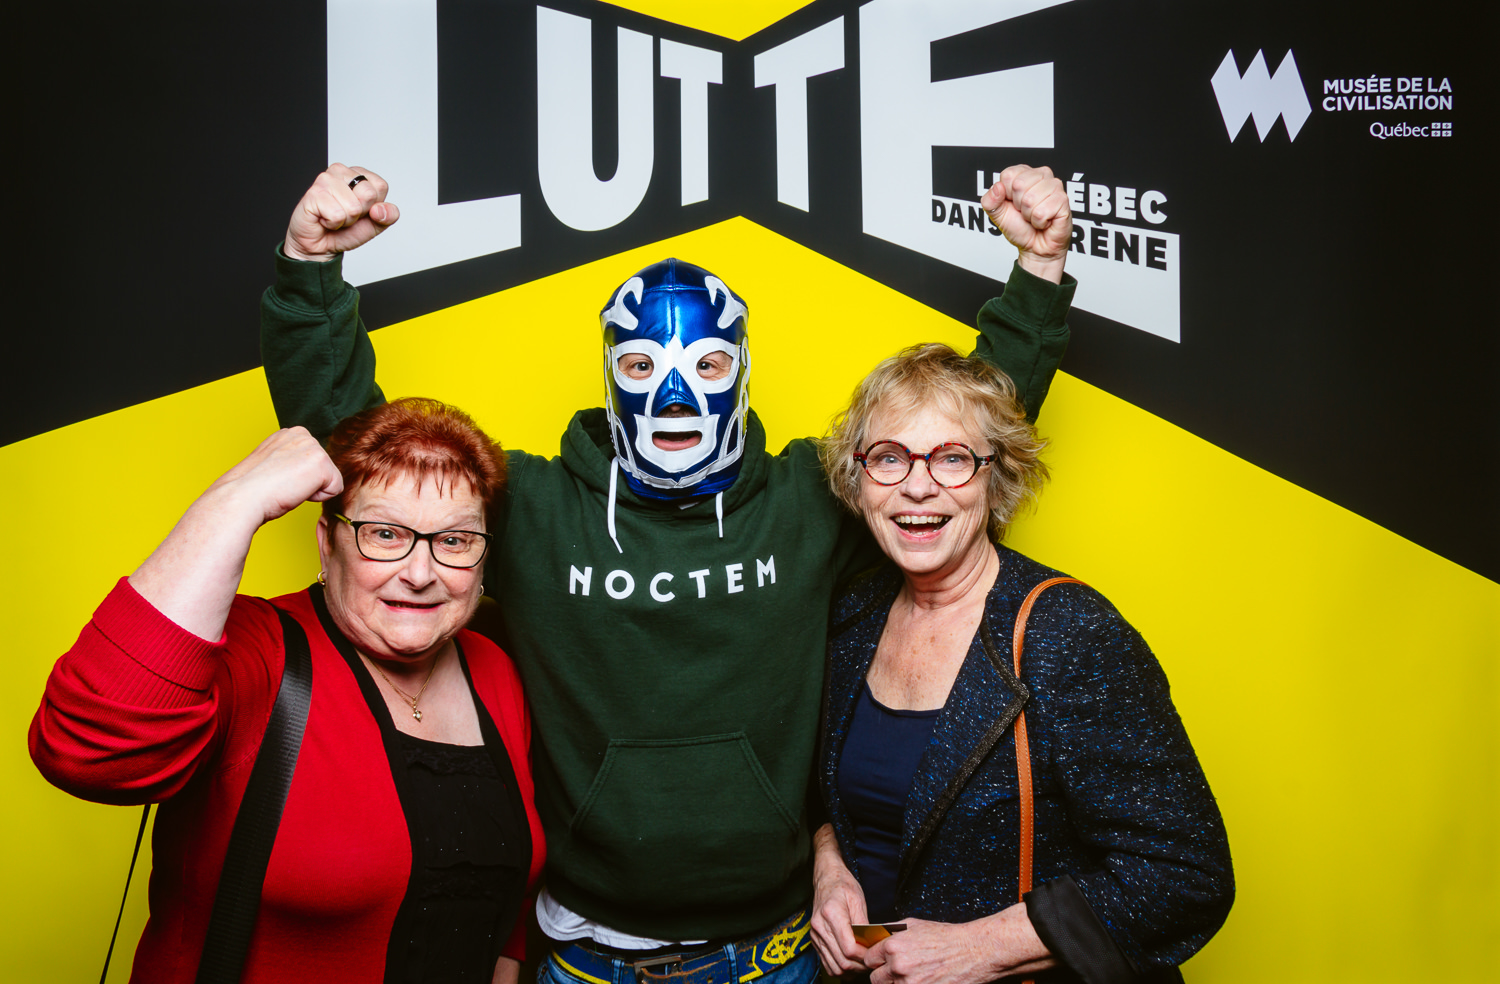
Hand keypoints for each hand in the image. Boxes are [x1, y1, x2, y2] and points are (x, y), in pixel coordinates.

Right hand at [205, 426, 343, 526]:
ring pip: (330, 479)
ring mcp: (312, 446)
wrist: (241, 498)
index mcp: (289, 433)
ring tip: (287, 487)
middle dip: (307, 483)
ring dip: (311, 490)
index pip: (313, 462)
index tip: (277, 479)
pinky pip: (335, 489)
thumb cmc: (251, 488)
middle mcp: (302, 434)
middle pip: (324, 469)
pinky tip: (295, 491)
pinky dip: (317, 497)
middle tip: (282, 485)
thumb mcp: (273, 465)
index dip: (298, 478)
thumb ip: (290, 460)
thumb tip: (301, 470)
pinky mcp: (321, 463)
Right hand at [284, 164, 399, 261]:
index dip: (374, 206)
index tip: (361, 210)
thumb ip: (388, 215)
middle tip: (345, 214)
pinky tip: (324, 219)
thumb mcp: (376, 224)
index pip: (381, 186)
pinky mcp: (314, 193)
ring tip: (334, 216)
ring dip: (346, 220)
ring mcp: (325, 180)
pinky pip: (337, 215)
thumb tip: (380, 209)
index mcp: (358, 174)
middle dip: (360, 213)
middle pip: (368, 194)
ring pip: (353, 207)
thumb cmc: (345, 230)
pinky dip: (333, 223)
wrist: (321, 245)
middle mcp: (341, 172)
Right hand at [810, 823, 870, 975]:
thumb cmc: (843, 885)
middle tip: (872, 961)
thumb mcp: (858, 900)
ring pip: (834, 966)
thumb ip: (864, 925)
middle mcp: (820, 927)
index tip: (875, 953)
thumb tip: (873, 945)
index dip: (865, 956)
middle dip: (859, 966)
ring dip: (850, 970)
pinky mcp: (814, 939)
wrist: (826, 877)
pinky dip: (840, 968)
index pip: (849, 948)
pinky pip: (827, 963)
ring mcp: (815, 935)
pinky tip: (851, 962)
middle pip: (842, 961)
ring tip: (862, 963)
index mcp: (831, 914)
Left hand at [862, 909, 1053, 983]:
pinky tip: (922, 980)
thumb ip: (891, 933)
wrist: (974, 951)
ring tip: (913, 975)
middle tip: (897, 971)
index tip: (881, 961)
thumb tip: (876, 939)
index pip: (868, 959)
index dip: (875, 960)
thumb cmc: (946, 936)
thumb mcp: (913, 925)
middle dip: (884, 975)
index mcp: (893, 946)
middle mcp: (898, 966)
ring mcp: (909, 983)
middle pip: (876, 979)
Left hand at [981, 165, 1070, 283]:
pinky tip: (1044, 221)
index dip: (1007, 195)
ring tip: (1035, 216)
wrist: (1035, 247)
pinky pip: (1042, 212)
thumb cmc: (1019, 227)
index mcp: (1024, 174)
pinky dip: (1039, 222)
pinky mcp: (1063, 200)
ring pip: (1030, 199)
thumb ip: (989, 200)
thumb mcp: (997, 214)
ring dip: (1029, 215)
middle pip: (1019, 184)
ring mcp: (1054, 186)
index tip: (1014, 204)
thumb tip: (997, 187)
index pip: (1008, 175)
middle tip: (1026, 212)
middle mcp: (1041, 175)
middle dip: (1019, 205)